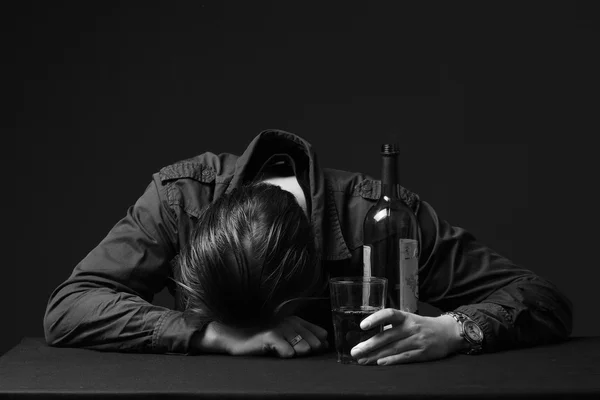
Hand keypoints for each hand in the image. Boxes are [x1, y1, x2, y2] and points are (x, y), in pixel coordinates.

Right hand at [200, 316, 328, 357]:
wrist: (239, 339)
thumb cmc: (265, 340)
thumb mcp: (286, 338)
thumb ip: (305, 337)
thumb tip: (326, 342)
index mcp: (294, 321)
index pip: (313, 329)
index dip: (320, 338)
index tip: (326, 346)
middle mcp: (287, 322)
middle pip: (306, 334)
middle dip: (313, 343)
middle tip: (319, 349)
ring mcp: (277, 328)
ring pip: (295, 339)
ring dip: (302, 346)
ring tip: (306, 352)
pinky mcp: (267, 335)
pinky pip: (279, 343)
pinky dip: (284, 349)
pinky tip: (289, 354)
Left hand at [349, 309, 464, 364]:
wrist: (447, 333)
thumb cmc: (422, 326)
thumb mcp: (408, 320)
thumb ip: (391, 326)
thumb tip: (369, 335)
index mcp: (405, 317)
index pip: (388, 314)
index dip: (375, 319)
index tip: (362, 326)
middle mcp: (410, 327)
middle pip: (387, 336)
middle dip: (369, 345)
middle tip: (355, 351)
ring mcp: (417, 340)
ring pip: (393, 348)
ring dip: (375, 355)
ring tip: (362, 360)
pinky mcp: (423, 352)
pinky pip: (405, 357)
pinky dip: (392, 360)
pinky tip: (380, 363)